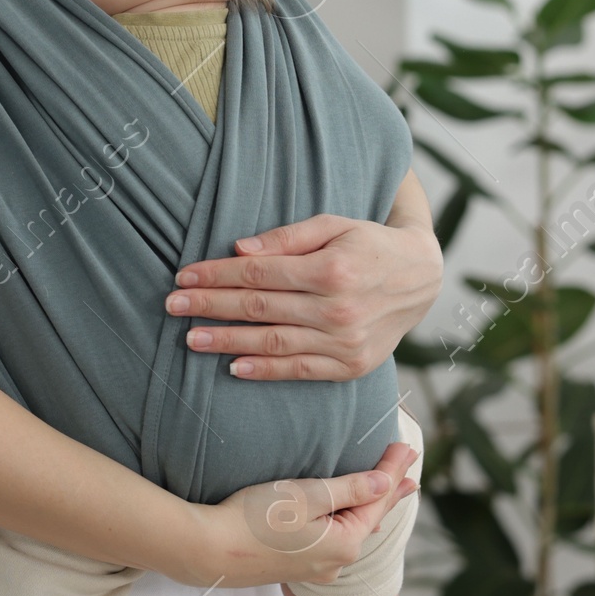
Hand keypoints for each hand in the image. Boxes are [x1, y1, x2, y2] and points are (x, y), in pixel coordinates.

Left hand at [166, 184, 441, 381]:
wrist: (422, 278)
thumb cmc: (368, 244)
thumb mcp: (334, 225)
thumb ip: (287, 237)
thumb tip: (239, 250)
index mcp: (332, 268)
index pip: (259, 273)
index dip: (216, 275)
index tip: (183, 277)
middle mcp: (339, 308)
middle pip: (259, 307)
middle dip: (211, 307)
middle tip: (172, 306)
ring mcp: (346, 342)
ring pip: (273, 343)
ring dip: (227, 342)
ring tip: (191, 339)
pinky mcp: (352, 366)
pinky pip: (300, 371)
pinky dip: (264, 371)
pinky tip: (233, 367)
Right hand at [185, 442, 417, 588]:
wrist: (207, 552)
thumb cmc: (254, 519)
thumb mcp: (307, 496)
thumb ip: (350, 490)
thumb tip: (386, 482)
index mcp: (344, 543)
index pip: (377, 500)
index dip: (392, 470)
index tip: (406, 445)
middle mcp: (334, 562)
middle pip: (368, 518)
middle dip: (387, 491)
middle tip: (410, 472)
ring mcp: (313, 569)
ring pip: (350, 531)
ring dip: (366, 508)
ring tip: (385, 494)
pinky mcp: (292, 568)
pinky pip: (330, 541)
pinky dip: (343, 522)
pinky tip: (344, 521)